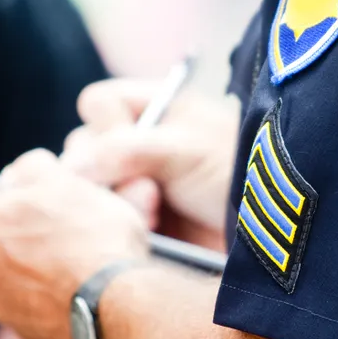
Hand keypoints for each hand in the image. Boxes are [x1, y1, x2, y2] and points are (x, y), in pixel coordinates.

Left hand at [0, 149, 148, 338]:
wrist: (119, 302)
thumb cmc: (96, 237)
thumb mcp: (71, 184)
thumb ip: (36, 170)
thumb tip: (18, 173)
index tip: (8, 215)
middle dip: (20, 249)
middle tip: (61, 240)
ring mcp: (6, 306)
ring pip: (15, 286)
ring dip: (39, 278)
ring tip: (81, 270)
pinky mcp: (29, 334)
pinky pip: (35, 314)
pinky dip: (54, 305)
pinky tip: (84, 296)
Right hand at [62, 78, 240, 240]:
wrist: (265, 230)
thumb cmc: (236, 173)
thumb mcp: (186, 150)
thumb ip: (126, 149)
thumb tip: (72, 166)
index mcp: (152, 108)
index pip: (97, 103)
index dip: (105, 125)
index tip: (132, 151)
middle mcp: (135, 142)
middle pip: (82, 149)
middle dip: (107, 174)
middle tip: (148, 193)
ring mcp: (131, 181)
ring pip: (87, 188)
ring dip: (114, 203)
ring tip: (153, 217)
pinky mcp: (132, 219)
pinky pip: (100, 220)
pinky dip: (117, 227)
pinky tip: (146, 236)